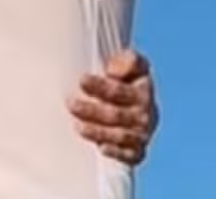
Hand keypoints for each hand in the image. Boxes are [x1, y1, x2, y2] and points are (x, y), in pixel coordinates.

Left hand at [70, 49, 158, 164]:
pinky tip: (101, 148)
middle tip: (70, 103)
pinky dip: (117, 153)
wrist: (132, 102)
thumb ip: (127, 61)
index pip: (121, 91)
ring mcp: (141, 134)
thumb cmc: (124, 78)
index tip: (82, 80)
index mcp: (143, 91)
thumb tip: (114, 70)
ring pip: (121, 136)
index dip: (101, 86)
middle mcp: (145, 114)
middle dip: (93, 110)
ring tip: (77, 126)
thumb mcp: (130, 63)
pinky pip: (130, 155)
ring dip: (99, 132)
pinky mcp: (137, 150)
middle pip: (117, 115)